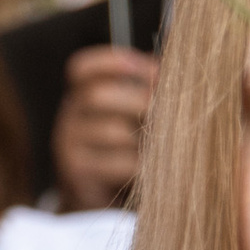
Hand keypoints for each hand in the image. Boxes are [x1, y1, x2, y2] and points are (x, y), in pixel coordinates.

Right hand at [50, 45, 156, 210]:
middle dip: (139, 100)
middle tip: (167, 110)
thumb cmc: (130, 145)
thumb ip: (151, 82)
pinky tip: (153, 167)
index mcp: (82, 94)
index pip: (81, 67)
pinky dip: (142, 164)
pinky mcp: (77, 174)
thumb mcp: (137, 110)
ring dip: (145, 136)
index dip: (113, 62)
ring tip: (166, 142)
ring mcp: (68, 146)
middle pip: (97, 95)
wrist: (104, 197)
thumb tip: (180, 51)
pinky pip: (117, 162)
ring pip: (112, 131)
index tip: (149, 67)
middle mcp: (69, 116)